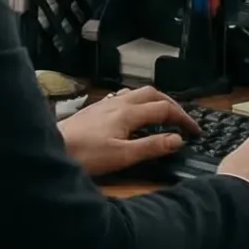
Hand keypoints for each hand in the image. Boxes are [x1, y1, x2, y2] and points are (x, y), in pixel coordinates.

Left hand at [58, 88, 196, 178]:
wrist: (52, 148)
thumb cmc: (87, 155)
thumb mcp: (123, 156)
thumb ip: (152, 146)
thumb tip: (178, 139)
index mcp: (129, 112)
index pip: (164, 109)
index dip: (183, 119)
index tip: (196, 132)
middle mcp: (118, 102)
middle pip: (153, 93)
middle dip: (172, 104)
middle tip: (182, 121)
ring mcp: (106, 103)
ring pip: (137, 93)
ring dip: (155, 101)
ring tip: (163, 116)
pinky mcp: (95, 109)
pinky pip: (124, 97)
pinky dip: (138, 103)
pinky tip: (134, 116)